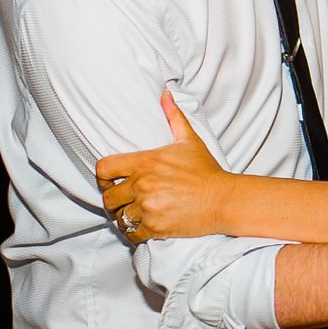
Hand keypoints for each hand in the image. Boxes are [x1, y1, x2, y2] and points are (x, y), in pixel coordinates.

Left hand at [96, 90, 227, 242]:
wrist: (224, 199)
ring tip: (133, 215)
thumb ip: (173, 117)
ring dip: (124, 217)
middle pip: (108, 197)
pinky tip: (142, 227)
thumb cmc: (207, 171)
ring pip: (119, 217)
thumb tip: (165, 95)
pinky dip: (134, 232)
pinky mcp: (155, 227)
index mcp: (146, 162)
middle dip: (114, 200)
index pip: (104, 168)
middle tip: (123, 202)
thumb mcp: (190, 140)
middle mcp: (143, 184)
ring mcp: (148, 207)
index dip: (103, 177)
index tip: (109, 182)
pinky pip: (132, 233)